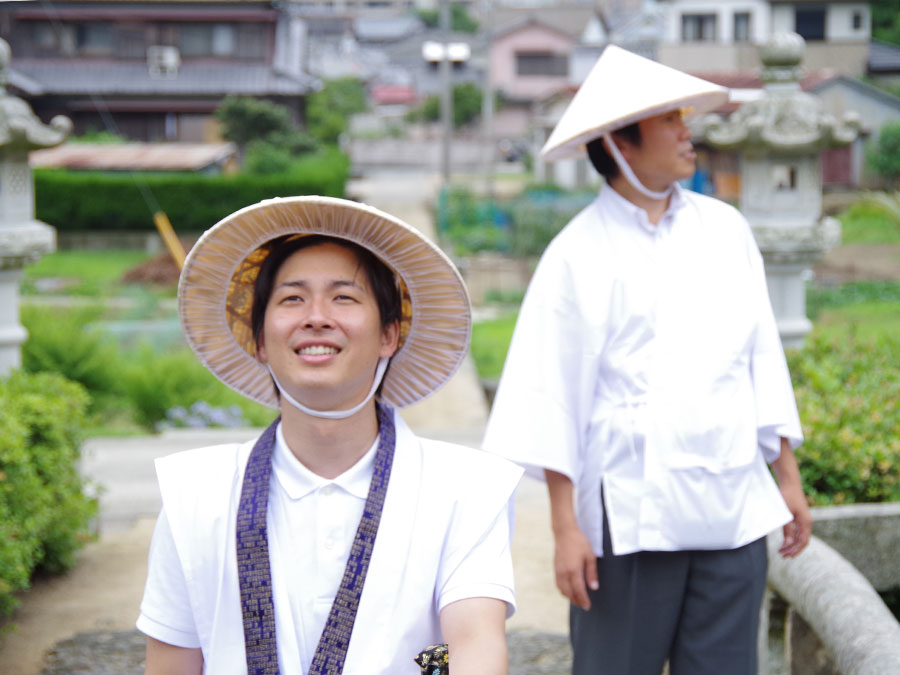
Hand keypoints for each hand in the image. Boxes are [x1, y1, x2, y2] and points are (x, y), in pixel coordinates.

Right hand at [553, 524, 598, 610]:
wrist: (564, 533)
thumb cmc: (579, 543)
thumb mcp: (590, 556)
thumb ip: (592, 573)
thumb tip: (594, 587)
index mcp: (574, 570)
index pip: (578, 590)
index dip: (583, 600)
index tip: (587, 606)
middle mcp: (564, 573)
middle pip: (569, 593)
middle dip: (576, 601)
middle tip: (584, 605)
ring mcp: (558, 571)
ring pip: (562, 590)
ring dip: (569, 597)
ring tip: (577, 599)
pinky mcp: (555, 569)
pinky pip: (558, 584)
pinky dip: (563, 590)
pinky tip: (569, 590)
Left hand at [770, 437, 811, 557]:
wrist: (790, 482)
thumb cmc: (787, 496)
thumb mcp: (786, 514)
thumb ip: (788, 529)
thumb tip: (789, 544)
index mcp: (806, 523)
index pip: (803, 542)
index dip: (795, 550)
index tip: (786, 555)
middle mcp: (807, 522)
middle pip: (802, 541)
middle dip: (793, 549)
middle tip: (782, 555)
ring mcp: (804, 519)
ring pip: (800, 536)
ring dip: (792, 544)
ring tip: (782, 550)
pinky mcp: (800, 516)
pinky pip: (798, 531)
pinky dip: (793, 537)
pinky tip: (786, 540)